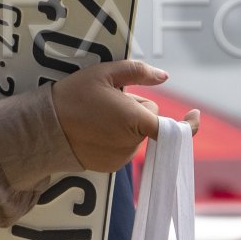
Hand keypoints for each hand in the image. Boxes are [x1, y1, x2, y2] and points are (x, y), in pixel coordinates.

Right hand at [51, 60, 200, 173]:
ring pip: (135, 134)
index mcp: (136, 120)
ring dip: (125, 125)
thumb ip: (138, 72)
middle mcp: (132, 143)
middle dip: (135, 110)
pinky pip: (123, 147)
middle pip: (148, 121)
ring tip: (98, 116)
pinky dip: (115, 138)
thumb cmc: (74, 97)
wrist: (45, 128)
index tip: (195, 116)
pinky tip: (96, 130)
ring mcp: (121, 157)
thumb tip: (164, 76)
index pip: (170, 126)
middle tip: (109, 102)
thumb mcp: (104, 73)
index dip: (187, 123)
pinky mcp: (111, 166)